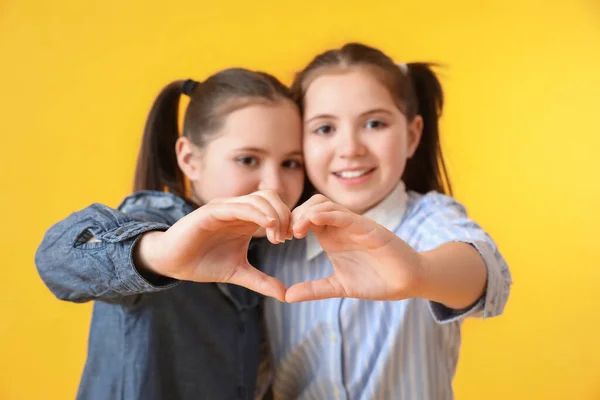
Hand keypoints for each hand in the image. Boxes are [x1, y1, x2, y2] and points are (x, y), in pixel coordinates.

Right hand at [135, 190, 291, 300]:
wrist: (171, 263)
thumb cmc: (203, 263)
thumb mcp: (238, 272)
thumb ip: (261, 281)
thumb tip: (285, 295)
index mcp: (246, 219)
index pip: (275, 206)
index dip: (287, 219)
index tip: (290, 239)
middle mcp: (237, 209)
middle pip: (271, 197)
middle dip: (284, 215)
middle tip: (285, 239)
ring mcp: (225, 208)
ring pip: (258, 198)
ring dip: (274, 215)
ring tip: (277, 237)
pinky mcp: (211, 212)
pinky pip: (238, 206)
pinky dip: (257, 213)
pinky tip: (268, 226)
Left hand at [286, 194, 424, 302]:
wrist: (407, 282)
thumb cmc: (376, 281)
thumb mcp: (338, 286)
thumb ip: (314, 289)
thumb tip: (287, 296)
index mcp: (332, 236)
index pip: (305, 217)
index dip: (289, 223)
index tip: (278, 239)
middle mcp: (341, 226)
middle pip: (311, 205)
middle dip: (294, 215)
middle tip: (284, 235)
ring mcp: (355, 225)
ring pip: (325, 205)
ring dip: (307, 213)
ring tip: (296, 231)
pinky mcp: (369, 228)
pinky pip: (346, 215)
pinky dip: (329, 215)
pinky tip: (314, 221)